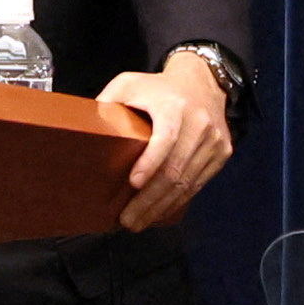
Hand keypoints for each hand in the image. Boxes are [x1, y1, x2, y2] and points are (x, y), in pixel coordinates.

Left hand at [96, 49, 234, 229]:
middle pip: (175, 170)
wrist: (203, 82)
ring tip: (139, 222)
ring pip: (188, 183)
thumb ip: (107, 102)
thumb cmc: (158, 87)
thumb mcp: (129, 84)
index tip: (133, 183)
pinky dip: (178, 201)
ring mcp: (214, 141)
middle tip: (128, 220)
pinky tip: (160, 212)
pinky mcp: (222, 153)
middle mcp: (199, 125)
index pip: (165, 139)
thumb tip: (82, 130)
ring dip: (162, 207)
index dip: (150, 163)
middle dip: (150, 199)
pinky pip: (198, 184)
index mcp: (174, 107)